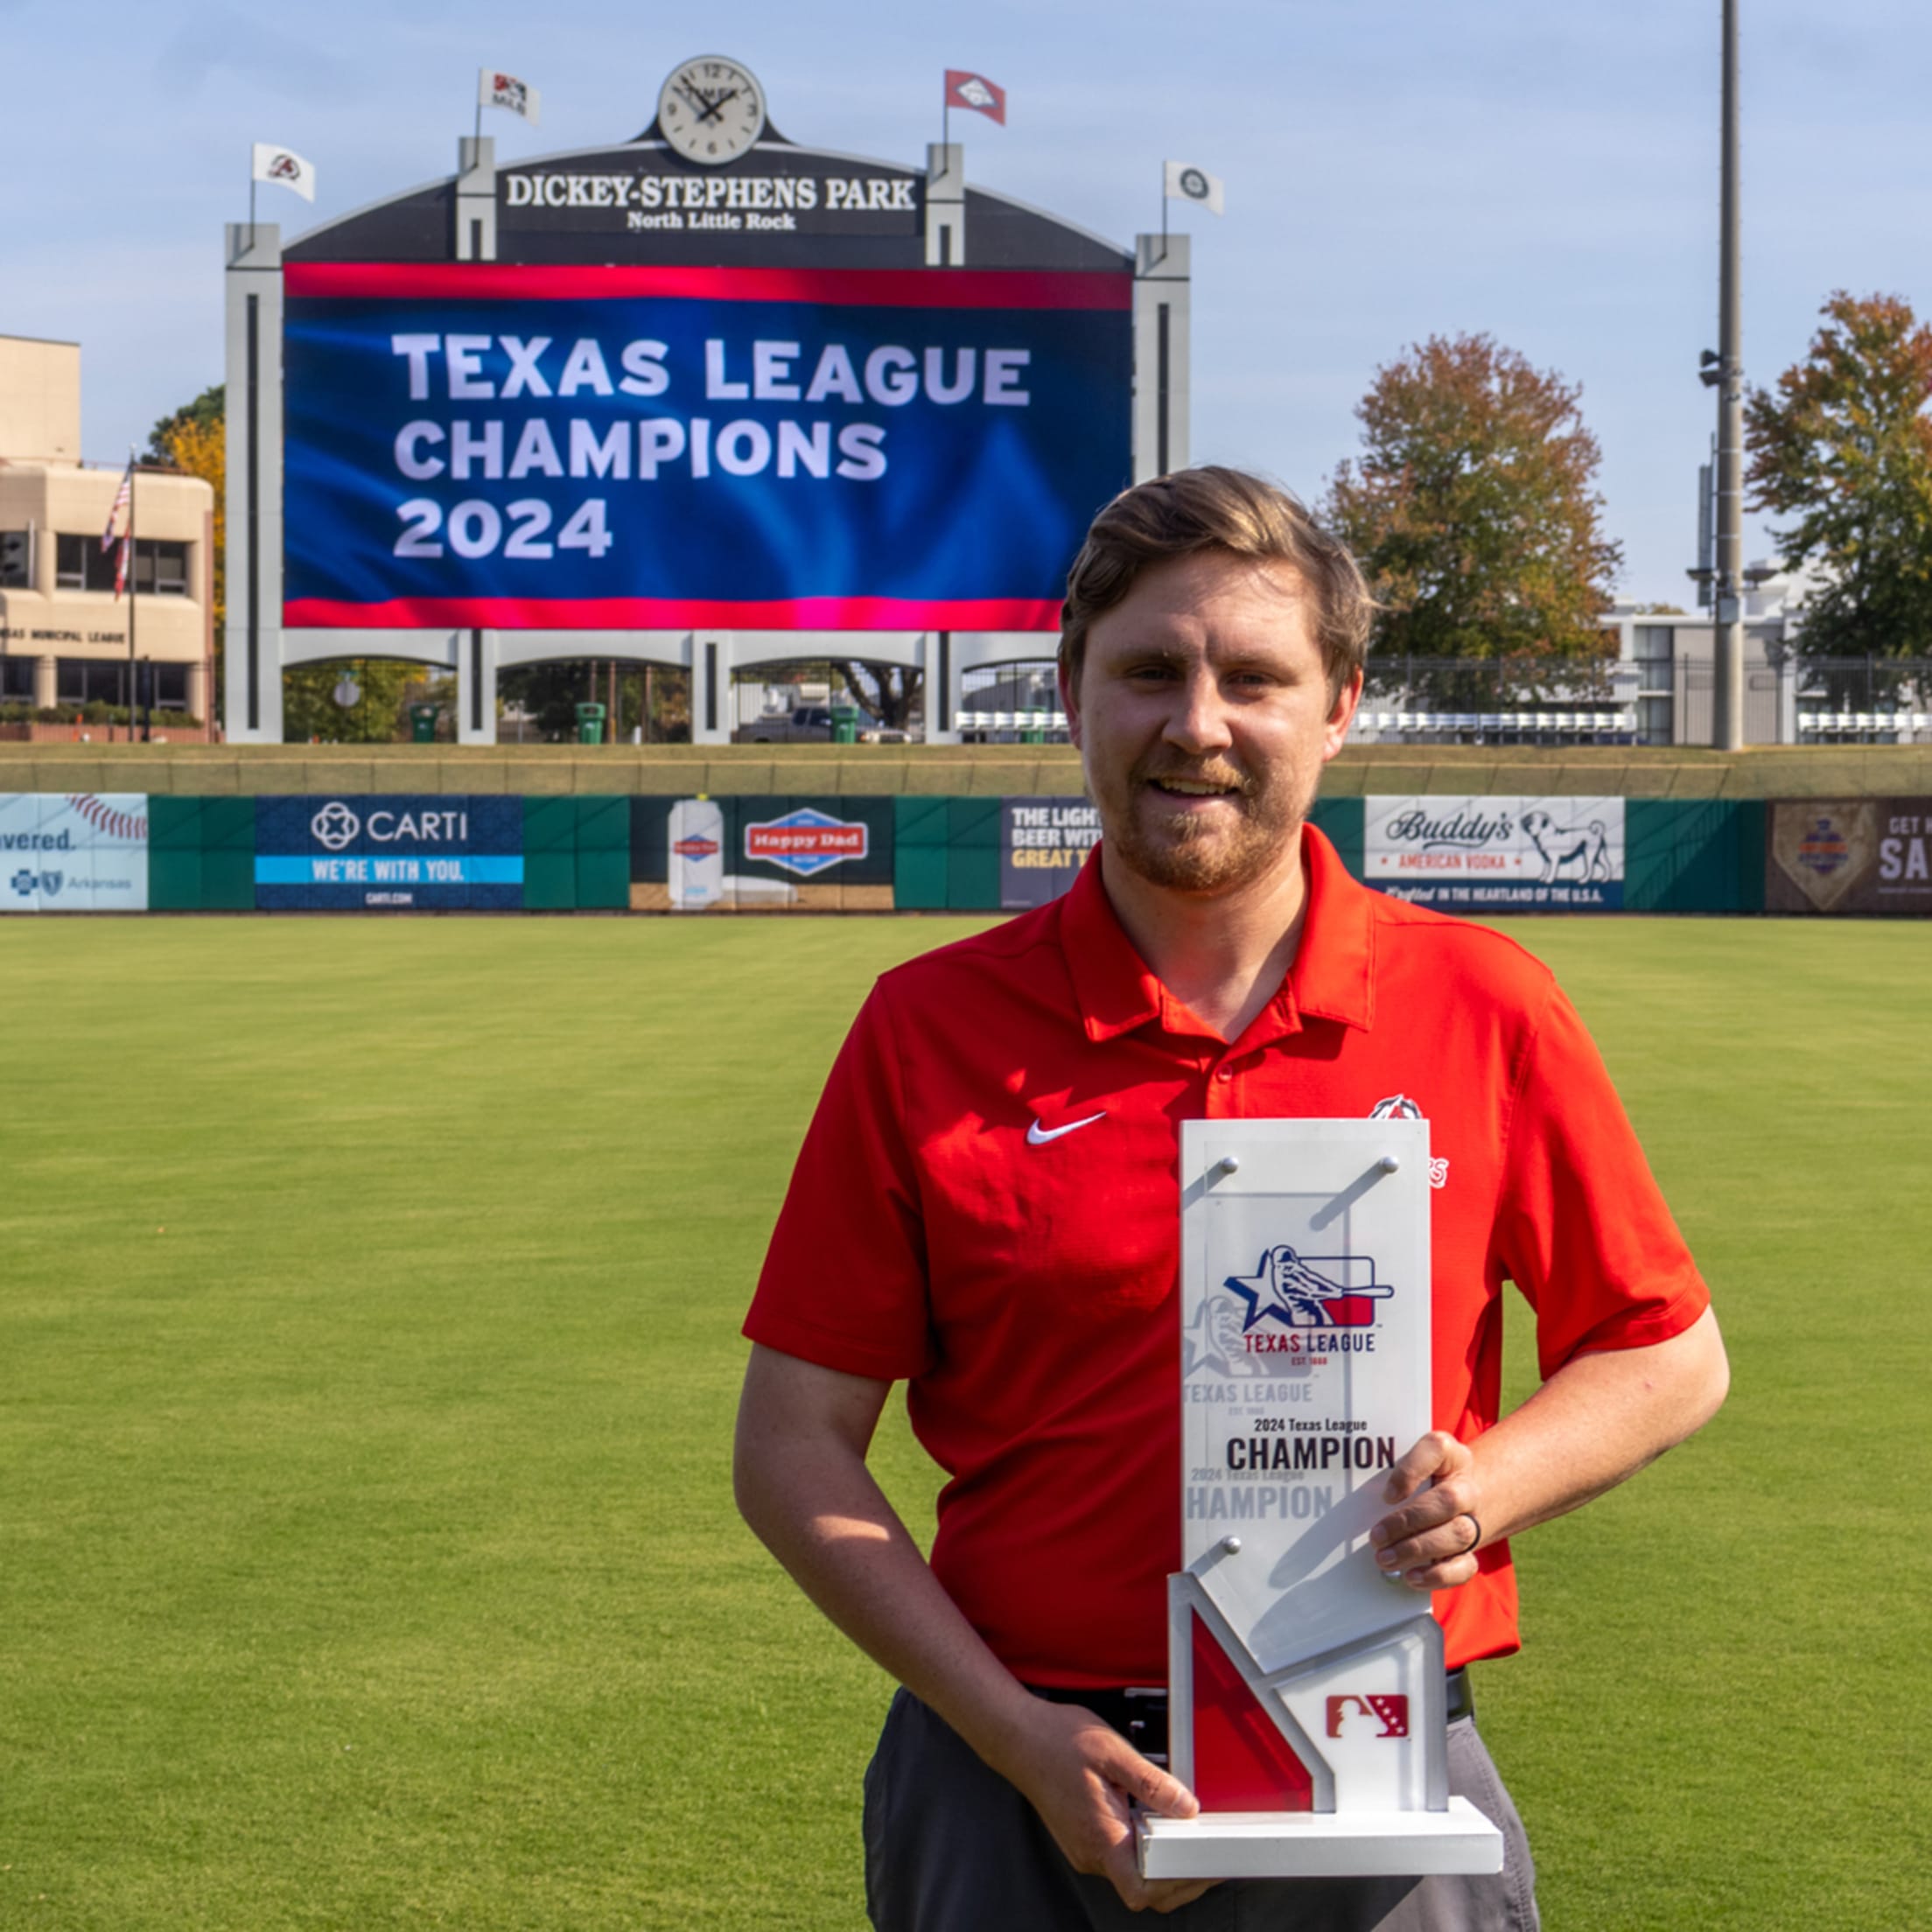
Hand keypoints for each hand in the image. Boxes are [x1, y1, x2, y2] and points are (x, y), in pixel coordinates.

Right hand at [995, 1698, 1217, 1914]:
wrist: (1019, 1735)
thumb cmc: (1057, 1740)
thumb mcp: (1112, 1752)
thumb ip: (1152, 1783)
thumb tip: (1186, 1807)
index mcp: (1101, 1836)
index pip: (1143, 1891)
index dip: (1179, 1885)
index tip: (1204, 1867)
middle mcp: (1091, 1852)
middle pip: (1143, 1889)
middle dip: (1180, 1878)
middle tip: (1207, 1853)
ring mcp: (1084, 1849)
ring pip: (1132, 1874)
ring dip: (1162, 1863)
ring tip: (1186, 1835)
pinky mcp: (1083, 1839)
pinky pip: (1119, 1857)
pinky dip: (1143, 1850)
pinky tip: (1154, 1823)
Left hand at [1370, 1429, 1483, 1590]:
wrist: (1458, 1499)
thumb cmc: (1422, 1479)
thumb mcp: (1408, 1463)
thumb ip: (1390, 1472)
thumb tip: (1371, 1500)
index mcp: (1449, 1455)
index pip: (1436, 1449)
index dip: (1411, 1471)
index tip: (1386, 1495)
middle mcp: (1465, 1486)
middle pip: (1448, 1500)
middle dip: (1408, 1520)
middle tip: (1376, 1536)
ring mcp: (1472, 1519)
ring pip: (1458, 1534)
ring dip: (1418, 1549)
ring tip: (1385, 1558)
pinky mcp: (1472, 1550)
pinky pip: (1465, 1566)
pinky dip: (1438, 1575)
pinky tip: (1412, 1577)